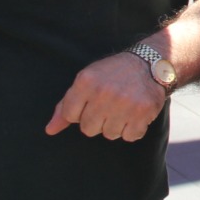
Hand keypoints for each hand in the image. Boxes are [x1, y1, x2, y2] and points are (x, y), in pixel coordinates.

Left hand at [45, 52, 165, 140]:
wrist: (149, 63)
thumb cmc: (112, 74)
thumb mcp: (86, 81)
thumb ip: (65, 106)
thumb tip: (50, 130)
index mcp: (86, 81)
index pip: (70, 116)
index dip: (81, 111)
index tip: (93, 101)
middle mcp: (104, 92)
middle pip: (88, 129)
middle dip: (98, 120)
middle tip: (110, 104)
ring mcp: (124, 103)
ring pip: (109, 134)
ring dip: (116, 125)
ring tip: (124, 107)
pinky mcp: (143, 112)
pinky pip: (130, 136)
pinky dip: (133, 128)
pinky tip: (136, 113)